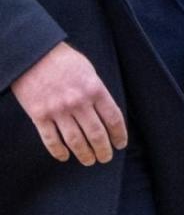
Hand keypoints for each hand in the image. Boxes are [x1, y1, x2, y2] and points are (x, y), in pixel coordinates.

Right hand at [11, 41, 126, 164]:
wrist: (31, 53)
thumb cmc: (62, 60)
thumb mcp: (88, 71)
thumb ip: (97, 91)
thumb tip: (106, 113)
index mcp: (94, 90)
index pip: (113, 119)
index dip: (119, 135)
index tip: (120, 144)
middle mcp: (78, 102)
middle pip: (97, 134)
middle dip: (104, 150)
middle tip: (106, 158)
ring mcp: (58, 110)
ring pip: (76, 141)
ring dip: (85, 154)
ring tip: (90, 160)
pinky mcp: (39, 115)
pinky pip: (51, 139)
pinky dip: (59, 151)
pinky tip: (65, 156)